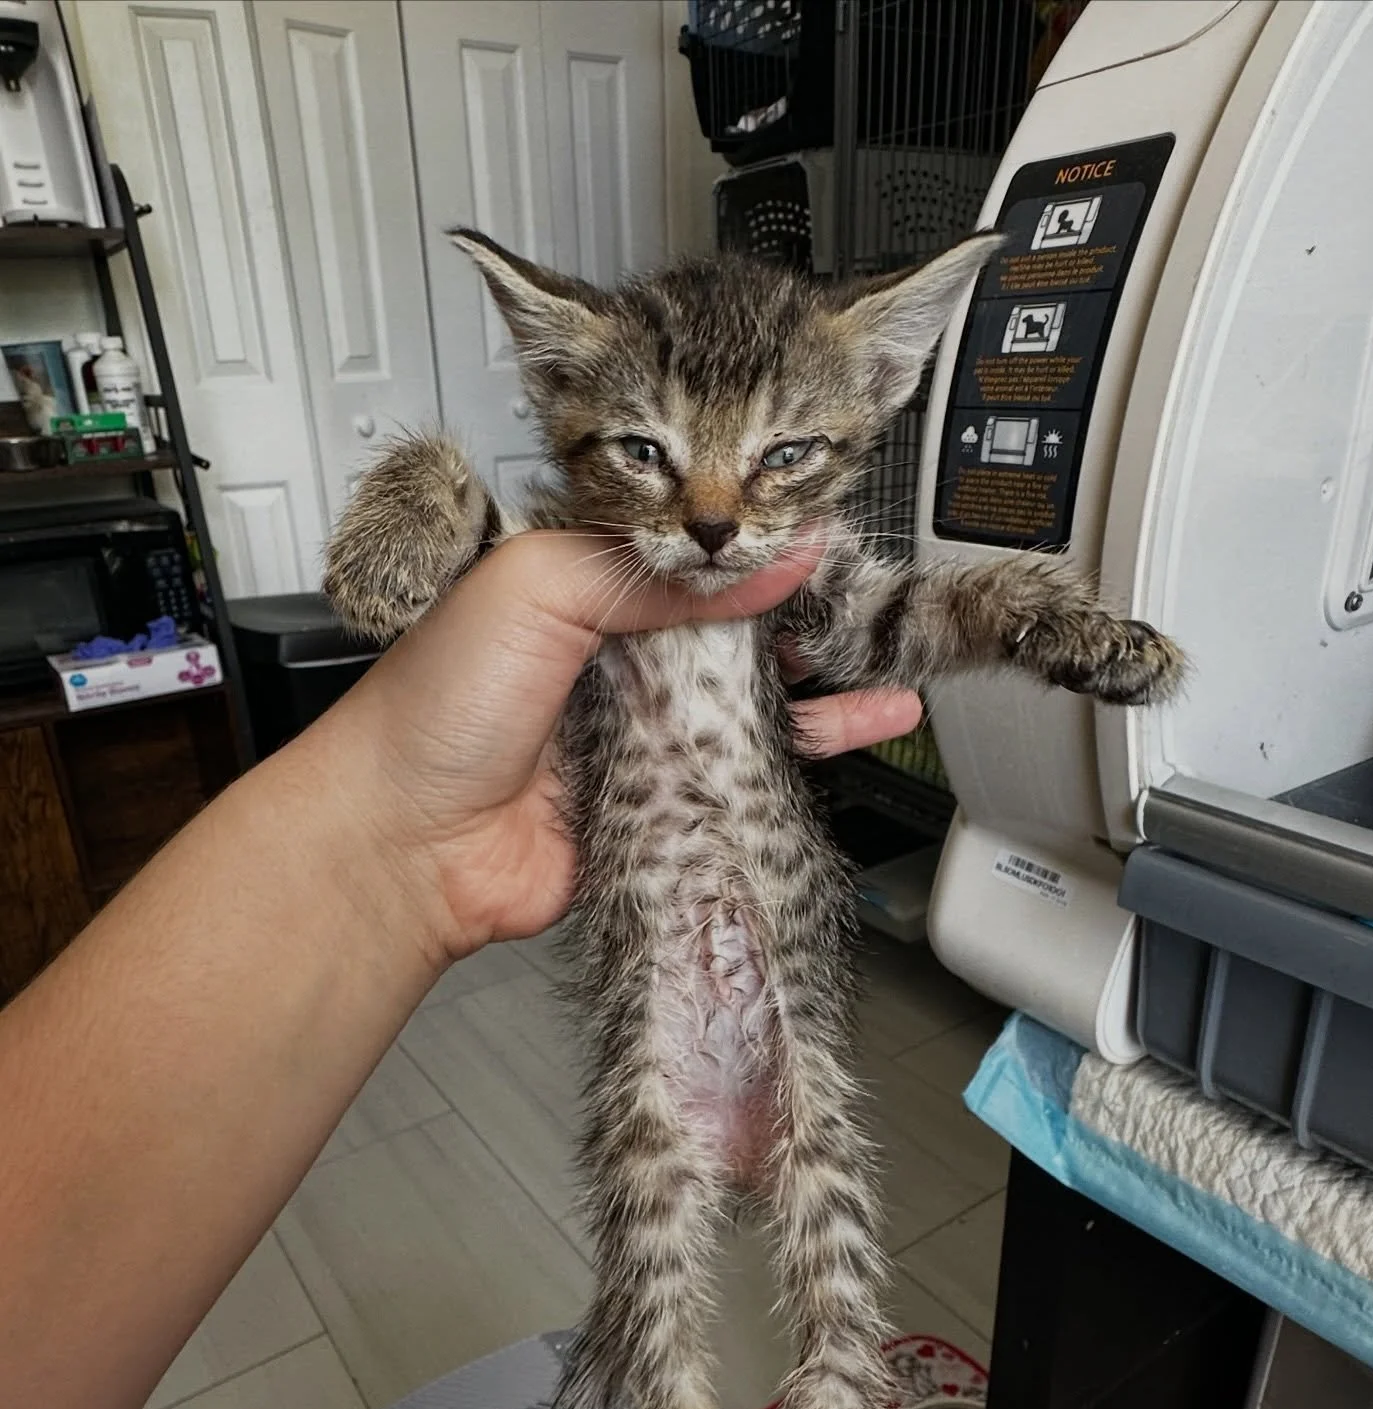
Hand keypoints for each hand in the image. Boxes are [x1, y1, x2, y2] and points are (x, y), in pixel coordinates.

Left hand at [317, 530, 922, 955]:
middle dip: (807, 610)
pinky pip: (753, 767)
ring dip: (830, 678)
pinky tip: (864, 727)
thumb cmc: (434, 708)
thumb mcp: (537, 588)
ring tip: (896, 661)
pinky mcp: (667, 797)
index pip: (691, 549)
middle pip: (735, 622)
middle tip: (872, 601)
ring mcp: (648, 728)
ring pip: (759, 694)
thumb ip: (654, 575)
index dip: (752, 540)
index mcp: (582, 585)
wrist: (405, 841)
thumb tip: (761, 557)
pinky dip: (814, 748)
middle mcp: (621, 654)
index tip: (820, 532)